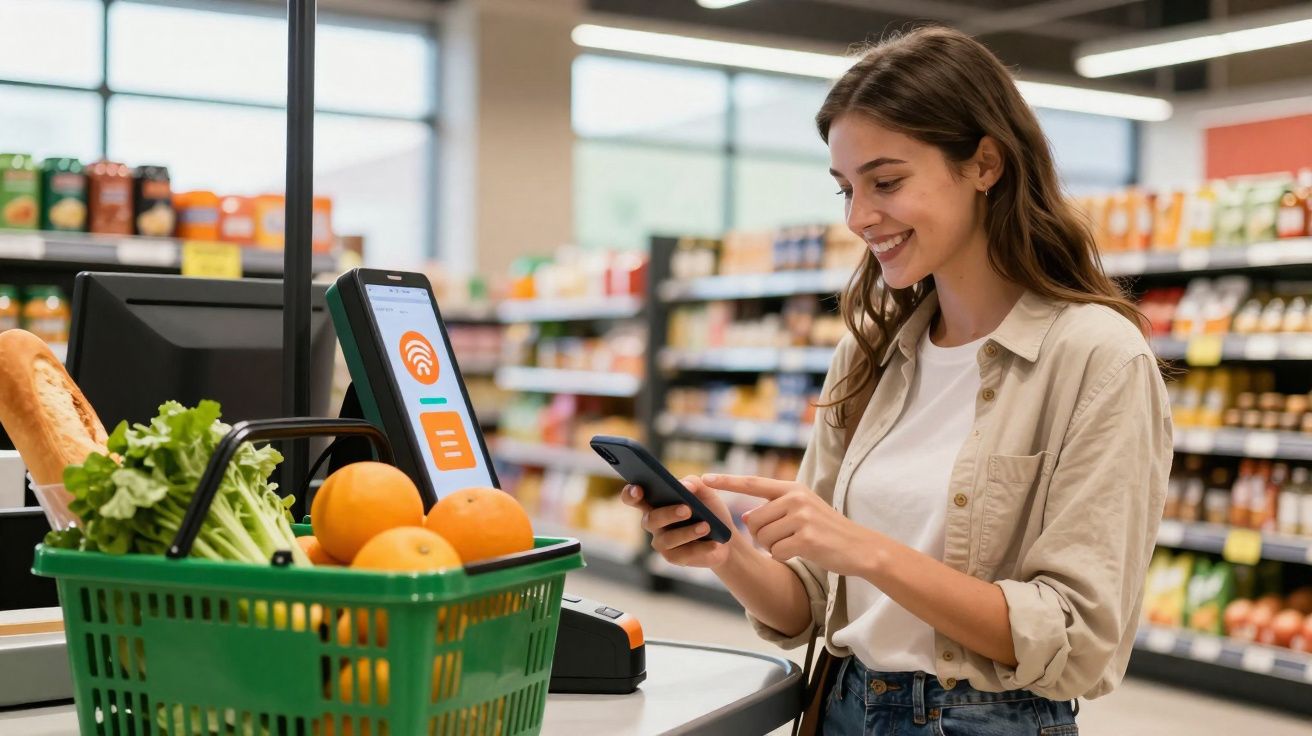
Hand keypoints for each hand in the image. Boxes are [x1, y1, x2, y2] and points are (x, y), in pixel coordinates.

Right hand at [619, 475, 735, 568]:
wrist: (725, 537)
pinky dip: (700, 547)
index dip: (631, 493)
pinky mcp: (673, 557)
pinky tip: (714, 543)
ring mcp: (661, 541)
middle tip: (687, 509)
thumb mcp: (705, 491)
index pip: (633, 498)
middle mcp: (653, 522)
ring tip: (706, 526)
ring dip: (688, 532)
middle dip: (668, 514)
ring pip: (668, 538)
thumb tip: (685, 486)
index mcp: (654, 502)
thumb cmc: (709, 510)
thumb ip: (694, 482)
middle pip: (651, 519)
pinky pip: (683, 553)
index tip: (638, 489)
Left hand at [701, 473, 879, 577]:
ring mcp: (801, 517)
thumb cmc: (828, 530)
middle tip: (787, 537)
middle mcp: (795, 498)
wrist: (860, 547)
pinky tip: (803, 551)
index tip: (704, 478)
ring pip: (763, 538)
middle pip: (753, 520)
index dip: (726, 481)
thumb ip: (775, 509)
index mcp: (792, 488)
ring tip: (797, 542)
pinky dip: (784, 556)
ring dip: (775, 546)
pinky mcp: (805, 538)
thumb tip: (746, 516)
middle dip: (763, 535)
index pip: (752, 482)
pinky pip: (776, 552)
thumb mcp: (803, 510)